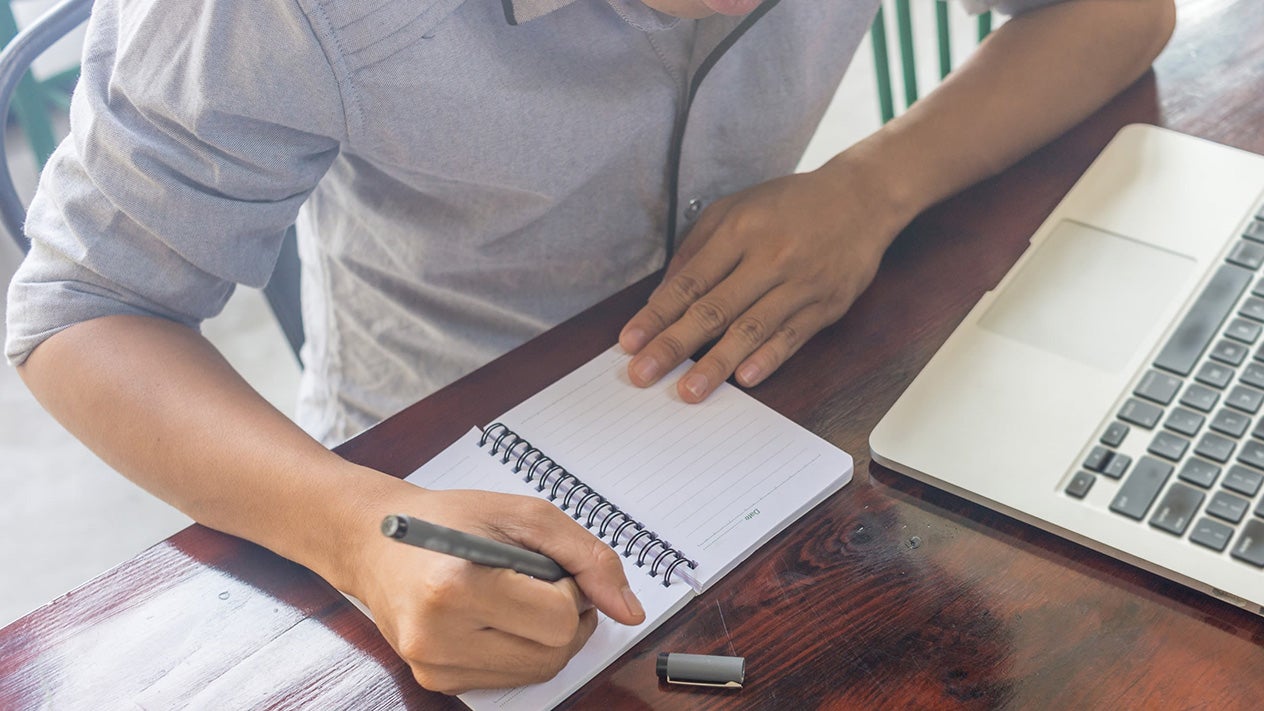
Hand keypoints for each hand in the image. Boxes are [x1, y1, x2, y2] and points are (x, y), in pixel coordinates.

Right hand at [349, 485, 645, 693]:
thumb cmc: (448, 519)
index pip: (559, 618)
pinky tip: (495, 616)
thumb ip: (586, 556)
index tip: (545, 567)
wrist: (374, 540)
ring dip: (545, 635)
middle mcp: (438, 634)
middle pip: (554, 653)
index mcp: (455, 585)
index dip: (569, 590)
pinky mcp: (436, 680)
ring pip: (537, 671)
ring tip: (516, 596)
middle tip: (538, 582)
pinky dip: (519, 648)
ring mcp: (435, 664)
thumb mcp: (523, 515)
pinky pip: (510, 679)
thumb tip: (629, 609)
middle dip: (563, 616)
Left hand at [619, 159, 901, 401]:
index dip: (657, 315)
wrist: (861, 198)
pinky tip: (746, 378)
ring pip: (751, 328)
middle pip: (713, 309)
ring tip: (690, 390)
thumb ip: (696, 249)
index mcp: (738, 231)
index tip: (630, 342)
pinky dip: (769, 358)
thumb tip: (662, 295)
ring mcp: (799, 283)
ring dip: (717, 363)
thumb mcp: (734, 208)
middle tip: (643, 374)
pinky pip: (793, 336)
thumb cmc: (789, 205)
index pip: (689, 282)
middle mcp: (768, 257)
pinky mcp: (826, 304)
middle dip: (673, 345)